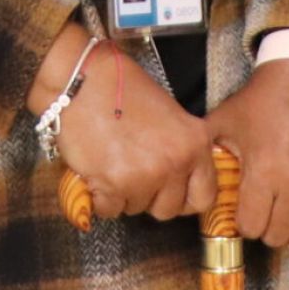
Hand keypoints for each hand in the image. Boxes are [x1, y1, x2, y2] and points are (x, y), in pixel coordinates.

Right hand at [49, 39, 216, 222]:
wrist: (84, 79)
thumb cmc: (124, 89)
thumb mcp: (170, 115)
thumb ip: (181, 149)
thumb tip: (180, 181)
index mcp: (195, 143)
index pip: (204, 197)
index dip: (184, 198)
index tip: (170, 191)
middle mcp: (175, 163)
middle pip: (168, 209)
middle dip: (150, 196)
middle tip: (134, 170)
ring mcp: (145, 176)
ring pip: (136, 209)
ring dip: (124, 194)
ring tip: (114, 160)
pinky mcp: (113, 185)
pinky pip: (110, 210)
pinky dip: (101, 197)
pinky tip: (98, 170)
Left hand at [203, 61, 288, 248]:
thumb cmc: (263, 101)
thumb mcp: (226, 122)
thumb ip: (209, 156)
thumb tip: (194, 185)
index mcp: (266, 170)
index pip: (251, 227)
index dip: (243, 220)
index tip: (243, 207)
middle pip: (277, 237)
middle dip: (265, 225)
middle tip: (262, 206)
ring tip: (282, 203)